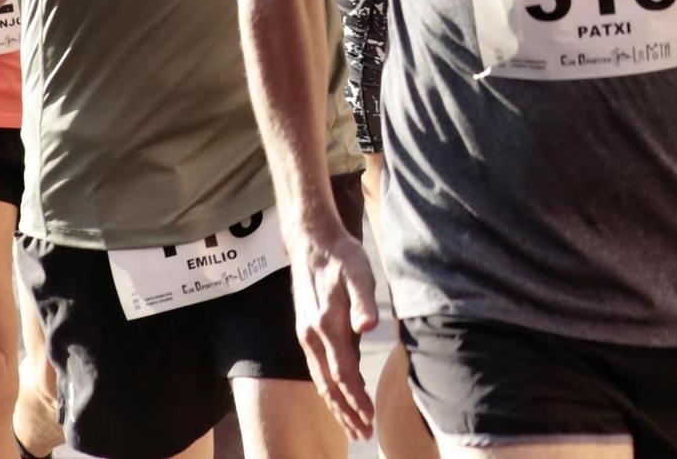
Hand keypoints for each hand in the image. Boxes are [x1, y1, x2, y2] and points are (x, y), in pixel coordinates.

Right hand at [291, 220, 378, 438]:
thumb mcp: (359, 273)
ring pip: (321, 380)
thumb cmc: (342, 256)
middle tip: (363, 435)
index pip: (343, 373)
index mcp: (326, 325)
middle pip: (329, 385)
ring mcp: (307, 335)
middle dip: (346, 413)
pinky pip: (317, 369)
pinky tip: (339, 395)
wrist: (313, 242)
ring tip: (352, 426)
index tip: (369, 419)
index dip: (356, 399)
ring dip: (336, 405)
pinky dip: (329, 389)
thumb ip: (364, 301)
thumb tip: (368, 327)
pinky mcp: (307, 331)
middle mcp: (312, 336)